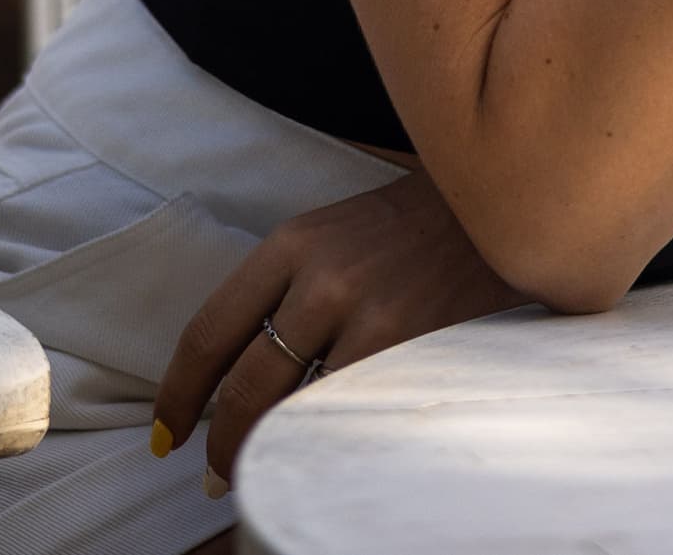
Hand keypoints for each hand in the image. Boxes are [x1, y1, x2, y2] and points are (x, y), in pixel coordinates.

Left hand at [152, 171, 524, 492]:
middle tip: (216, 474)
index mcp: (293, 243)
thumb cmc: (415, 226)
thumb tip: (238, 374)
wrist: (503, 199)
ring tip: (266, 471)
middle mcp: (323, 276)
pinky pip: (351, 410)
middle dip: (223, 442)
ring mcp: (371, 312)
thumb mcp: (337, 234)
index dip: (179, 396)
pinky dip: (329, 439)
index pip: (209, 332)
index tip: (169, 432)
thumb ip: (288, 288)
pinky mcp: (413, 343)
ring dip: (273, 450)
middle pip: (246, 384)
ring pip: (297, 407)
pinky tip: (324, 451)